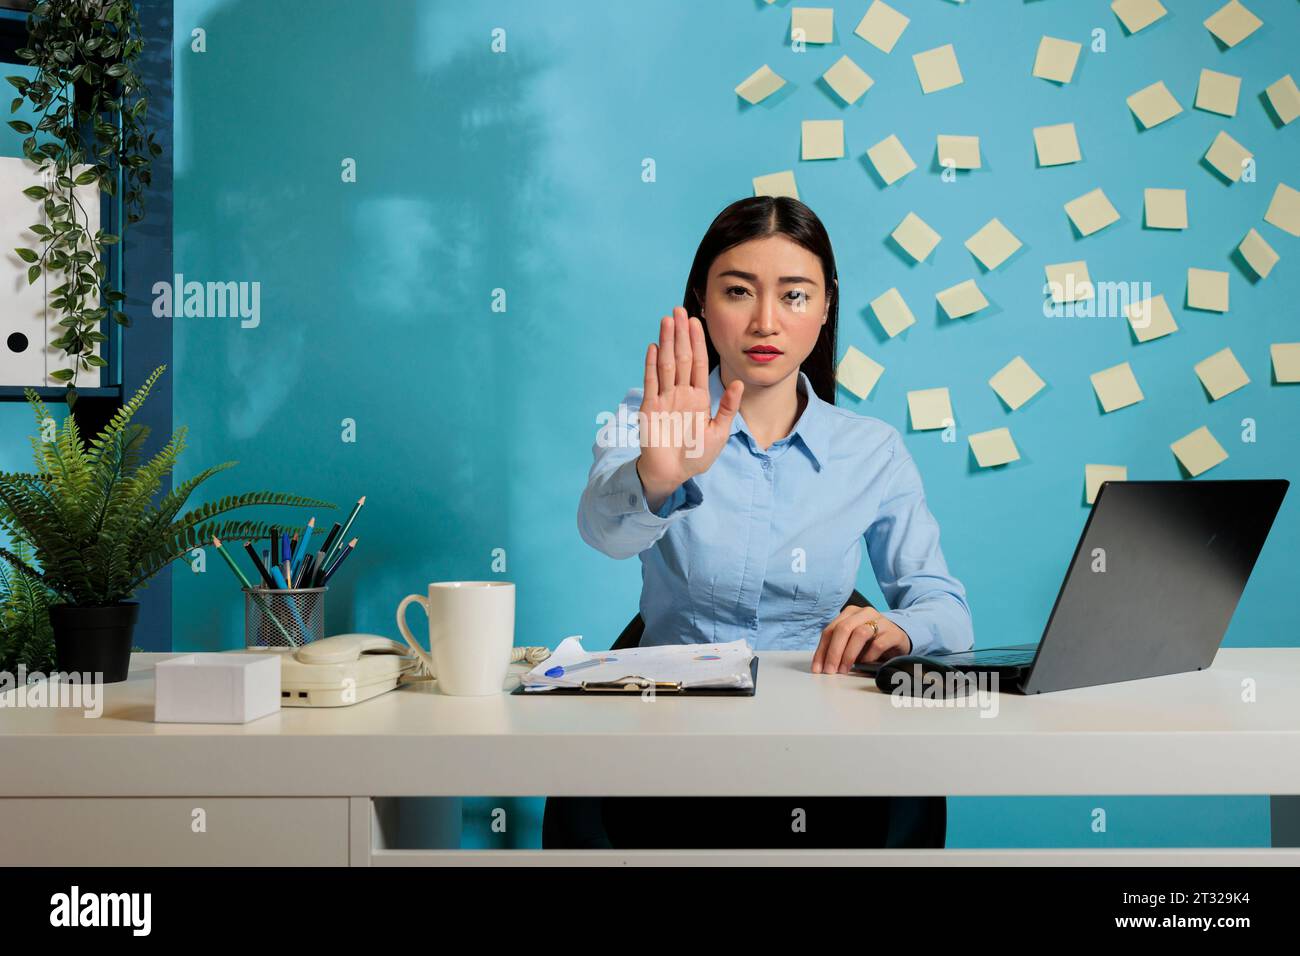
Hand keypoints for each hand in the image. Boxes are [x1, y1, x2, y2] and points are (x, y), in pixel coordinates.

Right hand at [636, 306, 743, 509]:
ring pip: (667, 364)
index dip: (698, 342)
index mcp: (698, 397)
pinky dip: (652, 364)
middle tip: (679, 310)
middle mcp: (681, 393)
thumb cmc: (696, 456)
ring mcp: (664, 398)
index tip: (697, 321)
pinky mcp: (650, 408)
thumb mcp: (719, 432)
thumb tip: (738, 382)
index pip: (699, 363)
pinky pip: (651, 382)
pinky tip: (655, 347)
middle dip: (681, 334)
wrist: (672, 474)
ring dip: (667, 342)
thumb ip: (728, 407)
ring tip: (667, 321)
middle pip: (682, 357)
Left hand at [812, 605, 911, 673]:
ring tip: (844, 669)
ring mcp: (880, 621)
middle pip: (843, 629)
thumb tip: (822, 665)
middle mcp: (864, 613)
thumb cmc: (872, 641)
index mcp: (850, 613)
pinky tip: (864, 664)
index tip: (817, 668)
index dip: (822, 650)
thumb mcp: (852, 640)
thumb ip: (839, 647)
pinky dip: (868, 656)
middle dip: (833, 652)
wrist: (899, 638)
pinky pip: (878, 644)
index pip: (830, 630)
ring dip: (848, 654)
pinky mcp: (893, 633)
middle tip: (830, 670)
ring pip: (859, 634)